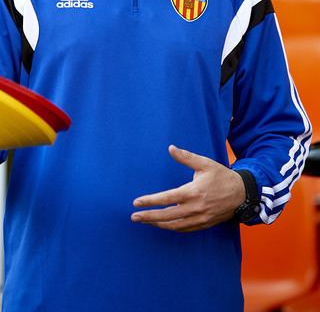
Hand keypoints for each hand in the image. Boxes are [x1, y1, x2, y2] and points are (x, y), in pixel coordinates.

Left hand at [131, 145, 245, 231]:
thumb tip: (170, 148)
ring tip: (145, 221)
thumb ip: (186, 157)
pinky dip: (172, 228)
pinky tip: (163, 224)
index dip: (150, 201)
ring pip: (174, 225)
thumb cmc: (222, 176)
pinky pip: (184, 229)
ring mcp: (200, 218)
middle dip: (148, 217)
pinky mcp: (204, 224)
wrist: (242, 194)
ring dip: (158, 224)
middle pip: (167, 216)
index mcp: (193, 192)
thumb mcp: (205, 163)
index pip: (166, 199)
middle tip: (134, 217)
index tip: (136, 202)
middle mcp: (195, 208)